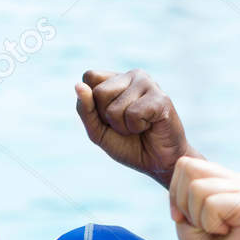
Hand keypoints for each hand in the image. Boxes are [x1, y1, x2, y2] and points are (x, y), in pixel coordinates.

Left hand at [75, 69, 193, 185]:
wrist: (159, 163)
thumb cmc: (130, 146)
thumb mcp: (99, 131)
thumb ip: (85, 110)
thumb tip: (78, 86)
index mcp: (117, 79)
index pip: (89, 77)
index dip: (93, 104)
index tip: (110, 117)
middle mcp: (133, 75)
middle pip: (99, 93)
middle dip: (108, 118)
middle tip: (127, 125)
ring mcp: (149, 84)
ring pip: (114, 108)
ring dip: (123, 127)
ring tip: (139, 127)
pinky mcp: (161, 98)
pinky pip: (133, 114)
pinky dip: (137, 128)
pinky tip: (150, 127)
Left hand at [170, 156, 239, 239]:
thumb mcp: (187, 213)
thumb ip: (185, 186)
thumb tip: (184, 164)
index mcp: (225, 178)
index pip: (185, 164)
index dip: (176, 194)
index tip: (187, 218)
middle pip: (189, 170)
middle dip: (185, 204)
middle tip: (203, 226)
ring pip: (198, 188)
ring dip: (198, 218)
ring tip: (215, 231)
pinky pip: (212, 204)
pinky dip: (210, 225)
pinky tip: (225, 234)